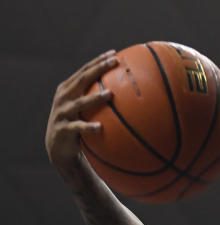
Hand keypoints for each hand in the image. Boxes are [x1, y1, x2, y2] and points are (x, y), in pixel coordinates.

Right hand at [45, 50, 118, 170]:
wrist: (59, 148)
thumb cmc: (79, 124)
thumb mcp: (86, 110)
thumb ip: (100, 99)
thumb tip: (132, 95)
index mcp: (68, 89)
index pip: (84, 71)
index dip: (98, 61)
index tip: (114, 54)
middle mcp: (63, 97)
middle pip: (82, 80)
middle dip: (98, 69)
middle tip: (114, 63)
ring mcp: (62, 113)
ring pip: (79, 103)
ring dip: (95, 98)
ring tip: (110, 94)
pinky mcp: (63, 129)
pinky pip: (78, 128)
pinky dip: (89, 127)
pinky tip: (100, 127)